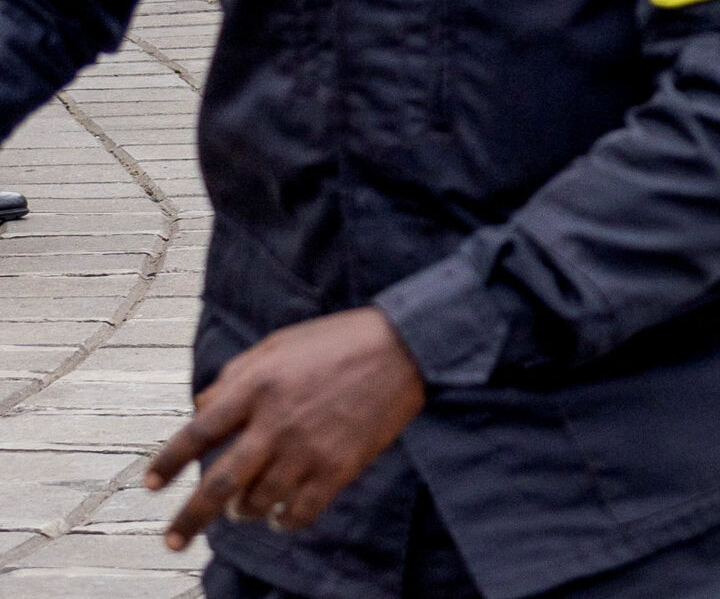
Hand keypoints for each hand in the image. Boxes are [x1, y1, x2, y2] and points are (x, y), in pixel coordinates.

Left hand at [145, 306, 424, 549]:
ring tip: (244, 510)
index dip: (169, 462)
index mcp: (256, 387)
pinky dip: (283, 521)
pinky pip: (298, 512)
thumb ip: (235, 375)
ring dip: (243, 512)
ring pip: (257, 502)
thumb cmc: (340, 340)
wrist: (407, 347)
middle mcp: (275, 423)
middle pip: (219, 484)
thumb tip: (200, 409)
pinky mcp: (339, 468)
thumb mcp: (278, 344)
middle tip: (174, 539)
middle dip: (190, 518)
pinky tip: (280, 516)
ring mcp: (307, 449)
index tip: (151, 486)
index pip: (197, 433)